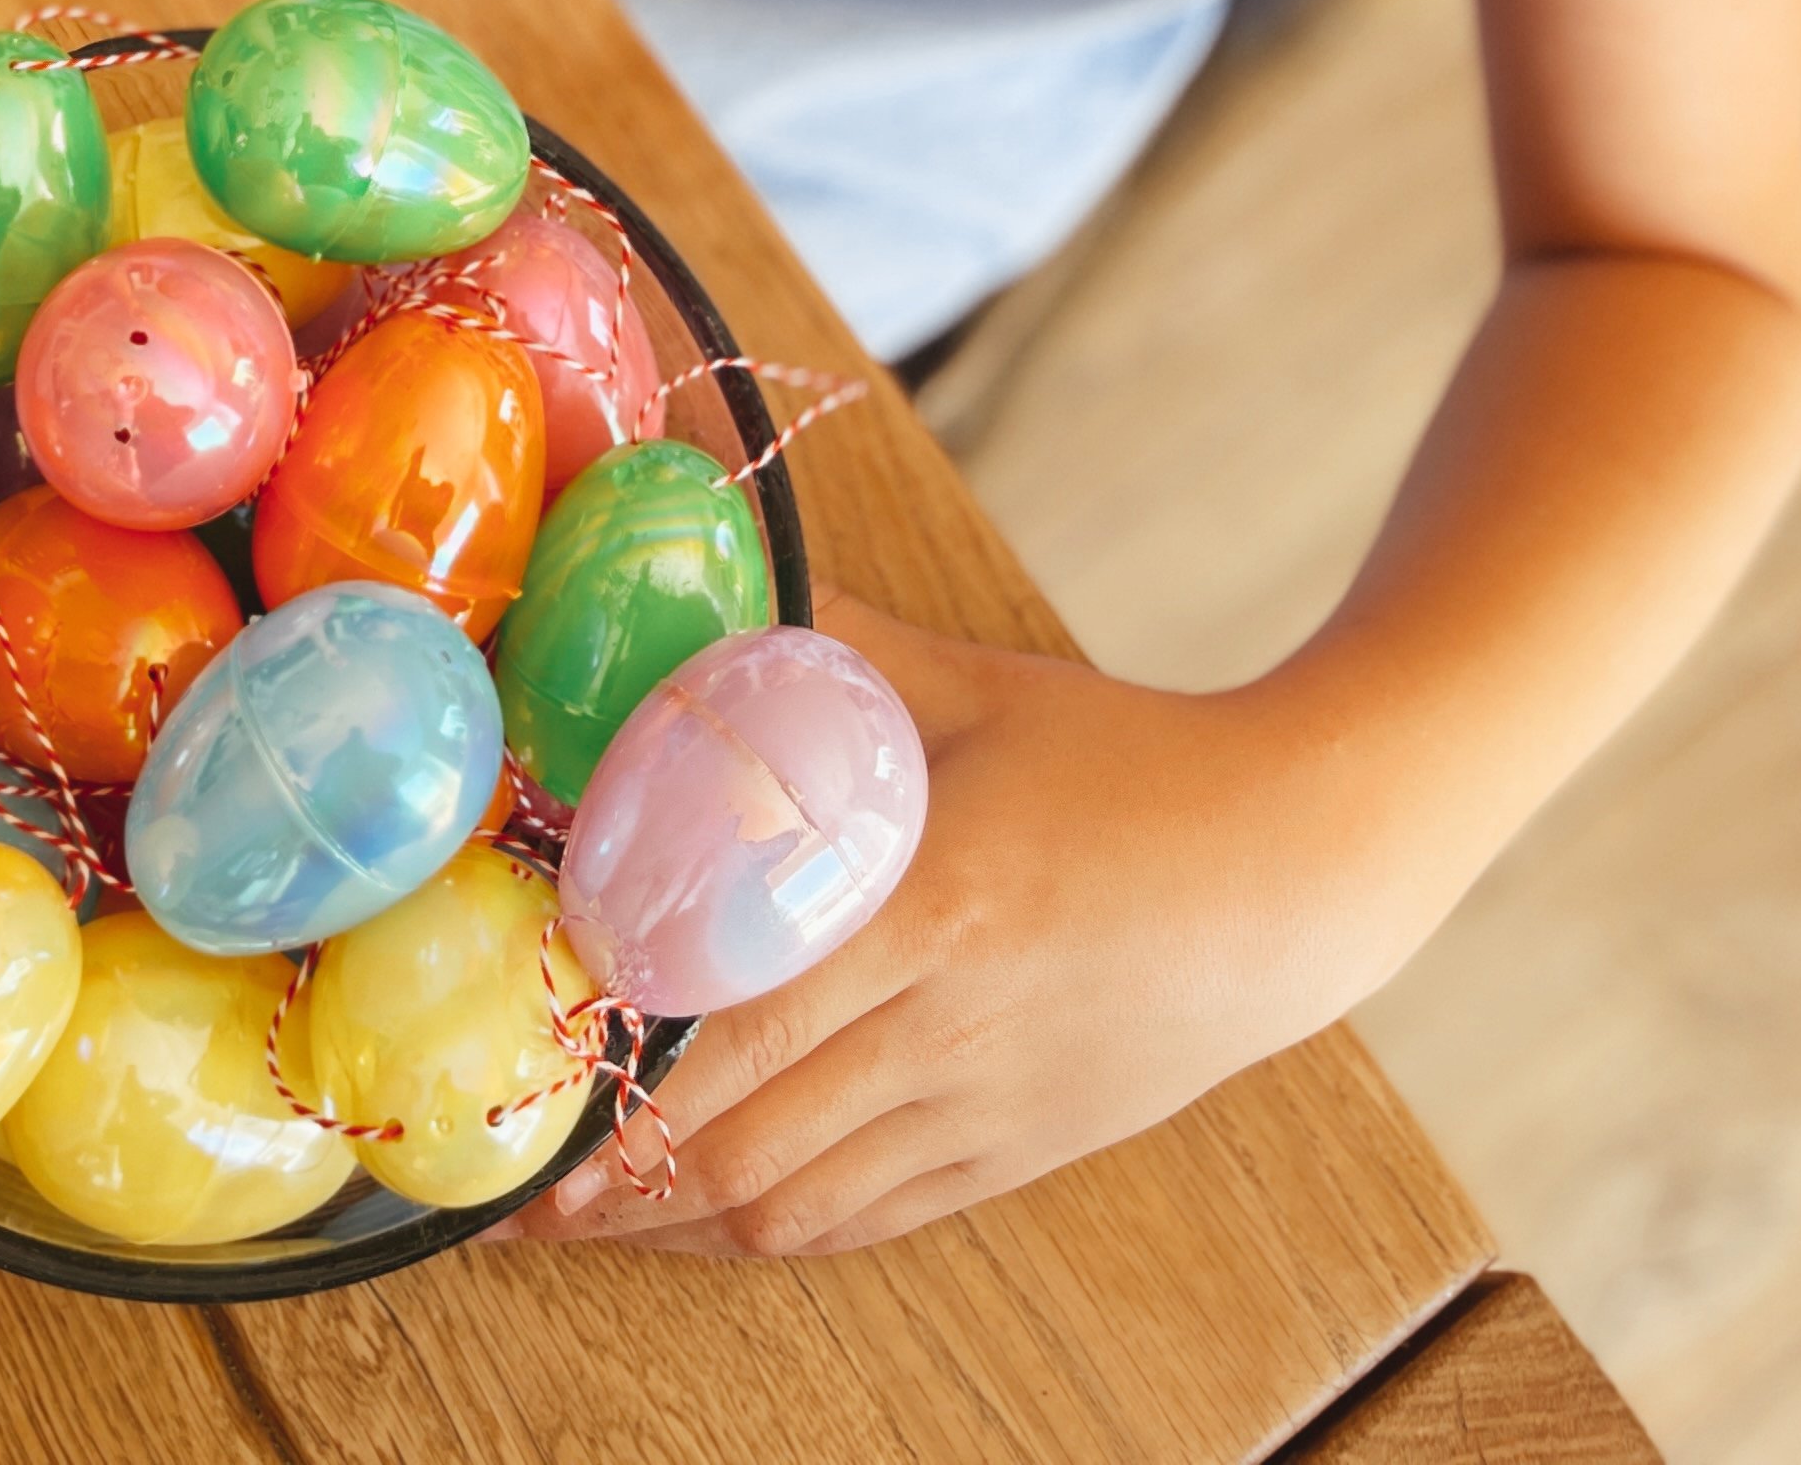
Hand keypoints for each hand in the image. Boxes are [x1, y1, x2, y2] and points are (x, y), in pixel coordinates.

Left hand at [500, 591, 1421, 1259]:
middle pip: (748, 1134)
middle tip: (503, 1171)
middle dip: (613, 1170)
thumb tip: (703, 570)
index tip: (529, 1055)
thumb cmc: (1122, 763)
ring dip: (671, 1222)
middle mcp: (952, 1024)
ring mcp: (986, 1106)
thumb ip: (826, 641)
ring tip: (569, 1215)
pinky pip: (868, 1220)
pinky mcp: (1016, 1154)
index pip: (742, 1006)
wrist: (1296, 870)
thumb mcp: (969, 687)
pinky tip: (704, 1217)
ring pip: (797, 1201)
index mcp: (933, 898)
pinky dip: (771, 1230)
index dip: (624, 1052)